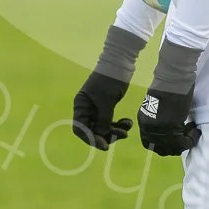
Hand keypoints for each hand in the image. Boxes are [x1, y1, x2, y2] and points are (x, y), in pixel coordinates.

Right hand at [71, 24, 147, 150]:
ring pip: (103, 127)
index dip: (90, 139)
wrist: (120, 62)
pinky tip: (128, 123)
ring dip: (115, 130)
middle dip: (107, 135)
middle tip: (122, 136)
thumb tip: (100, 136)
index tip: (104, 145)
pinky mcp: (107, 106)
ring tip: (127, 129)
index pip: (80, 129)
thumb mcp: (106, 101)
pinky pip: (110, 121)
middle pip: (92, 130)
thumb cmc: (109, 80)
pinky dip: (118, 124)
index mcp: (81, 105)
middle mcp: (87, 108)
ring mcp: (97, 107)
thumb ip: (103, 120)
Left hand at [137, 87, 200, 155]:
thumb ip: (158, 120)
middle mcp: (149, 128)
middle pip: (162, 149)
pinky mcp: (172, 127)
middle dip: (175, 146)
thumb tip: (169, 130)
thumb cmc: (167, 87)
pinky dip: (191, 139)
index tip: (174, 140)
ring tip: (192, 131)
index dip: (162, 146)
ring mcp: (160, 129)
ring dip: (185, 143)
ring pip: (174, 147)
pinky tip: (195, 129)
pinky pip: (183, 142)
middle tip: (186, 136)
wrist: (173, 77)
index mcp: (143, 121)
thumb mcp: (156, 107)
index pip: (149, 144)